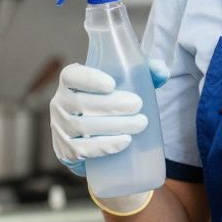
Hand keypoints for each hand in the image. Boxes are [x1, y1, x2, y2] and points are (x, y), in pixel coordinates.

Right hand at [49, 60, 168, 175]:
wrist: (93, 137)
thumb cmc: (112, 102)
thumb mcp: (124, 83)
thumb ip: (145, 73)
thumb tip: (162, 70)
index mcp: (70, 82)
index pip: (71, 76)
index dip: (89, 79)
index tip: (112, 84)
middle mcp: (60, 103)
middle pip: (81, 103)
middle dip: (111, 104)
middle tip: (138, 105)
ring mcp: (60, 128)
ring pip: (83, 126)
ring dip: (113, 126)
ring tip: (141, 123)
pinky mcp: (66, 150)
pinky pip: (83, 149)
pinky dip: (105, 146)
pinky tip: (124, 141)